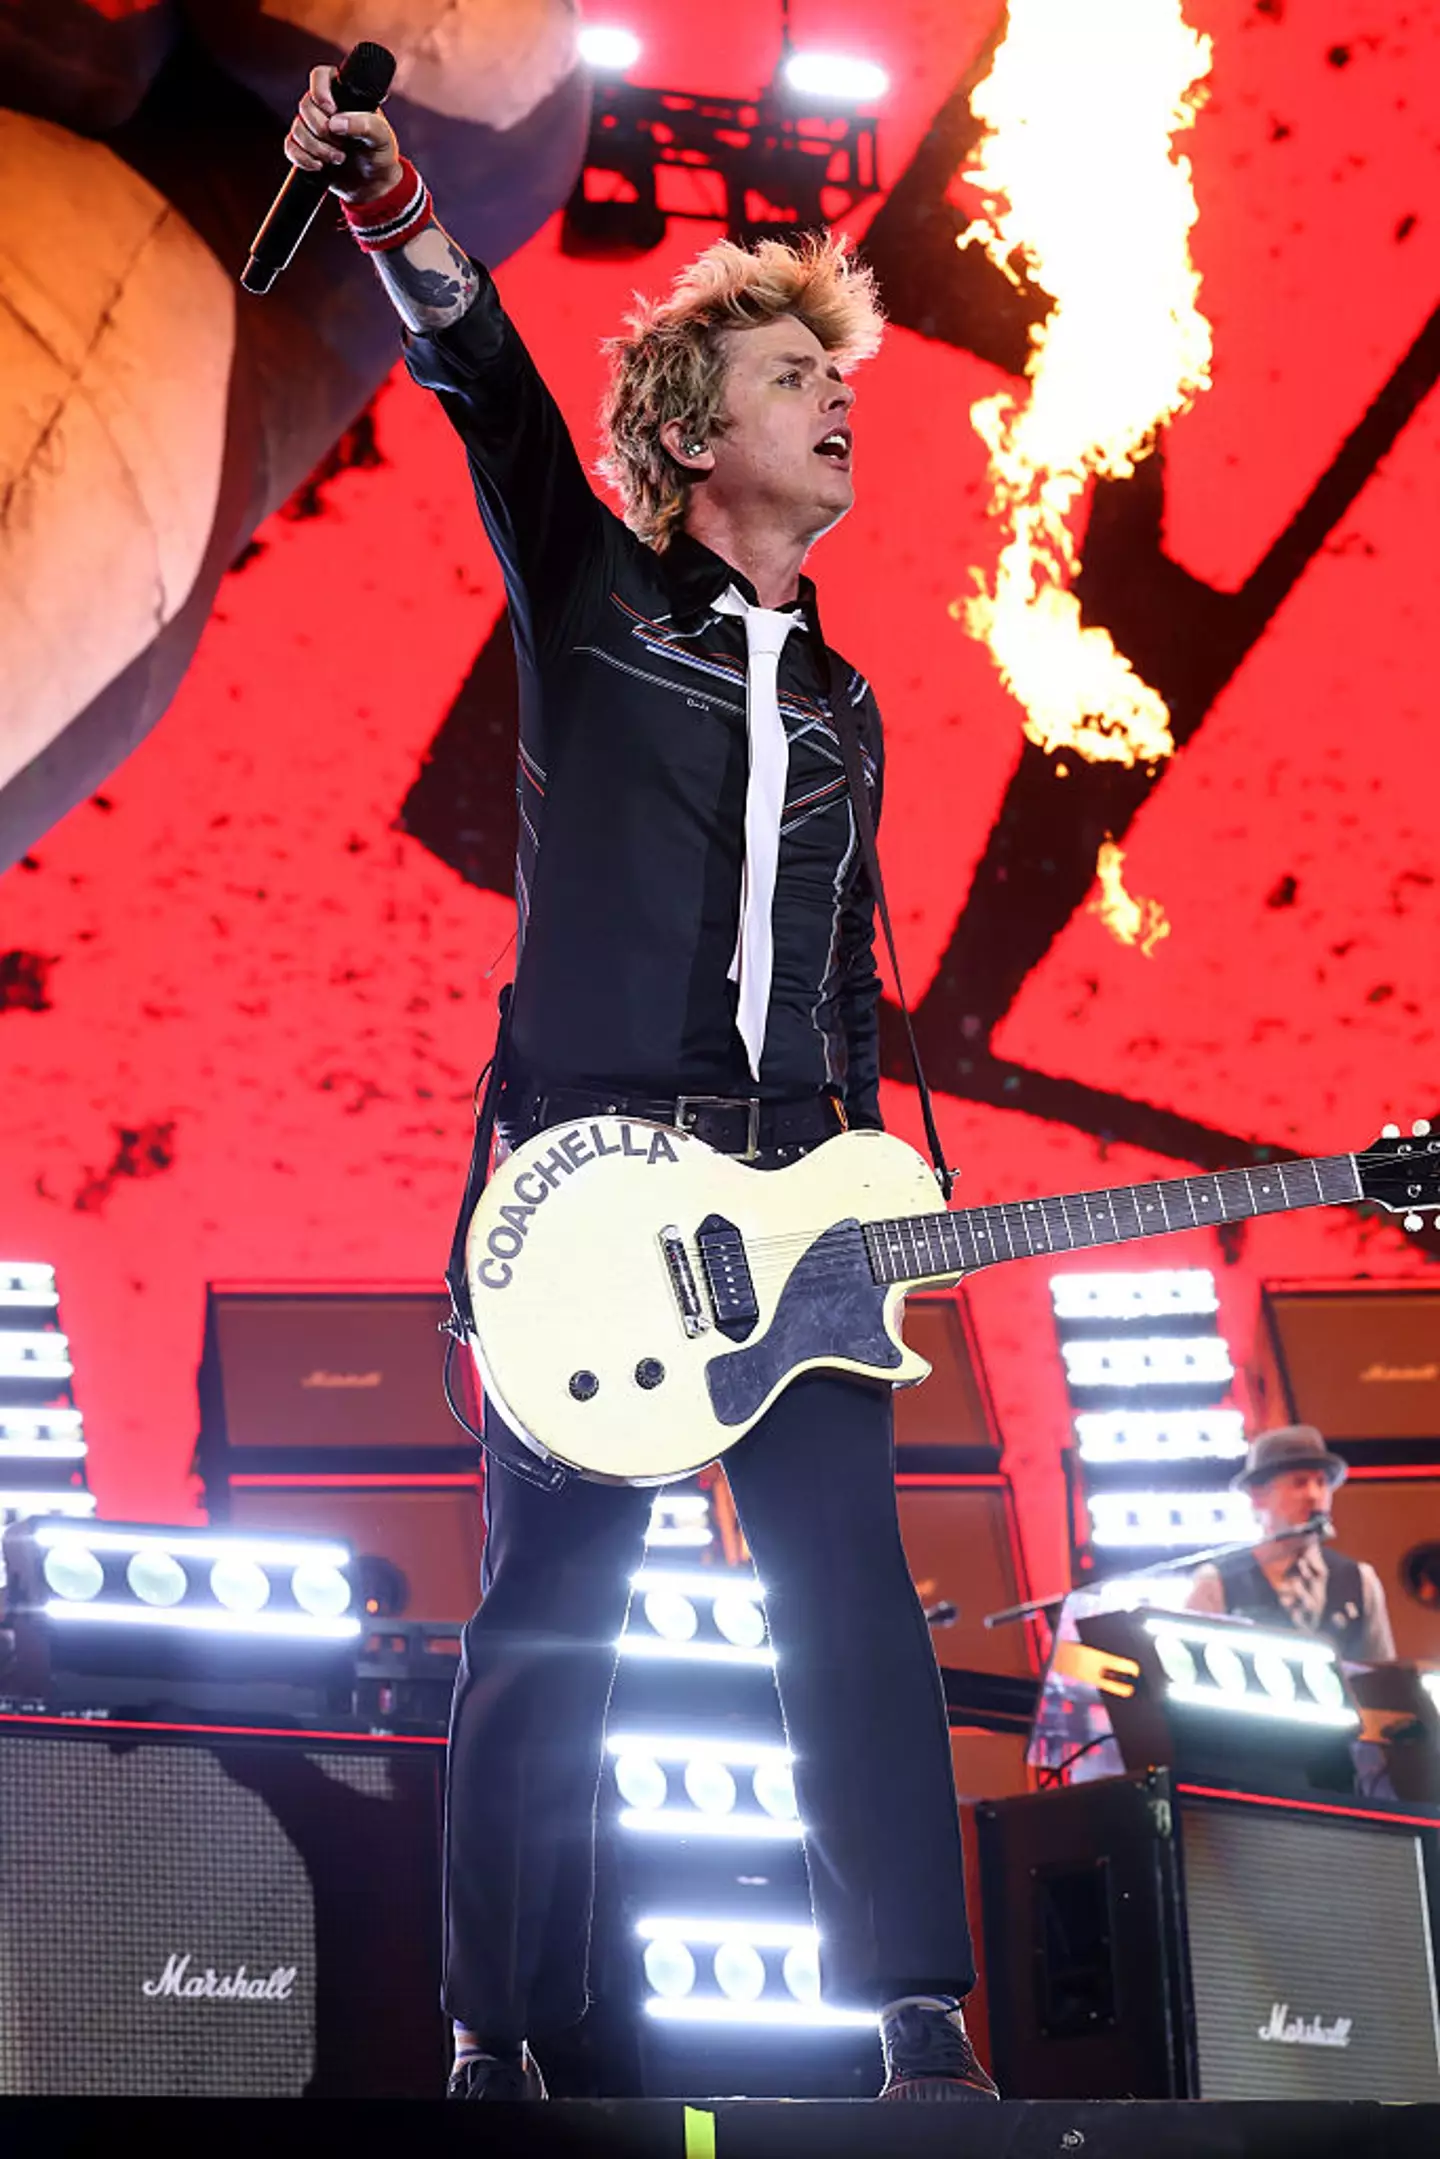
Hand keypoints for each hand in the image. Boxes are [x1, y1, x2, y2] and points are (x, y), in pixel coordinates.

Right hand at [285, 65, 402, 203]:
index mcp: (344, 95)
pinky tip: (319, 166)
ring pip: (297, 128)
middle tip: (342, 145)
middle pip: (305, 105)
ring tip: (338, 158)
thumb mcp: (382, 137)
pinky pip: (290, 147)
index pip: (321, 76)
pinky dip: (303, 158)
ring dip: (316, 147)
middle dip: (321, 130)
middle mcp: (325, 107)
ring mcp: (313, 127)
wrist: (373, 184)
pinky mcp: (305, 147)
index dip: (320, 90)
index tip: (331, 110)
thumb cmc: (380, 154)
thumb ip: (365, 125)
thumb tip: (335, 123)